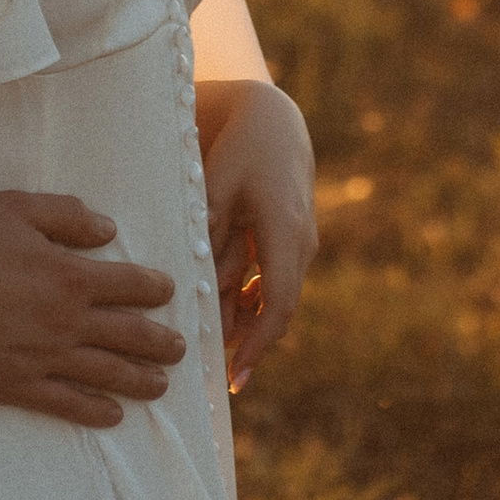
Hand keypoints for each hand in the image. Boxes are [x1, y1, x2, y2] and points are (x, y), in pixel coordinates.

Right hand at [0, 191, 184, 427]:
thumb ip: (69, 217)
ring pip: (107, 373)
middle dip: (160, 342)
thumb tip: (109, 229)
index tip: (168, 293)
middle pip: (129, 335)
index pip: (130, 285)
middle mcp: (68, 321)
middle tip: (180, 349)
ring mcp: (46, 358)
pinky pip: (66, 403)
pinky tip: (112, 415)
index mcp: (72, 276)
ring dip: (139, 380)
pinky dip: (94, 411)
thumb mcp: (20, 207)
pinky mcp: (18, 385)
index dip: (154, 289)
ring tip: (160, 385)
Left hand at [196, 76, 316, 386]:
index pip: (278, 305)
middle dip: (244, 339)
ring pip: (272, 298)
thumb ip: (210, 230)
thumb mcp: (216, 184)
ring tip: (209, 341)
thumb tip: (198, 276)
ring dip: (243, 319)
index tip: (235, 377)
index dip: (257, 345)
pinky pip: (272, 282)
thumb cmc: (240, 149)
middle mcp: (300, 244)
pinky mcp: (289, 242)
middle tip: (209, 368)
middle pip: (274, 310)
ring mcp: (300, 244)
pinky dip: (248, 299)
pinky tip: (223, 311)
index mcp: (285, 232)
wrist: (273, 121)